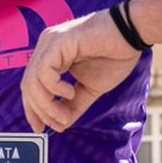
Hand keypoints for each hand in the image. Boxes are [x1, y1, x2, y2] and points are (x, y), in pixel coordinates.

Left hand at [21, 9, 143, 132]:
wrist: (133, 34)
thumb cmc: (115, 55)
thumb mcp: (91, 88)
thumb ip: (74, 105)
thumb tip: (61, 124)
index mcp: (51, 55)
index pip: (31, 85)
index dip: (33, 110)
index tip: (40, 129)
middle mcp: (46, 47)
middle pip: (28, 85)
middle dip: (39, 111)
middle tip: (58, 125)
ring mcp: (50, 42)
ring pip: (32, 81)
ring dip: (46, 105)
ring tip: (64, 115)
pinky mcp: (58, 41)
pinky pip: (43, 71)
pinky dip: (54, 88)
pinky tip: (70, 92)